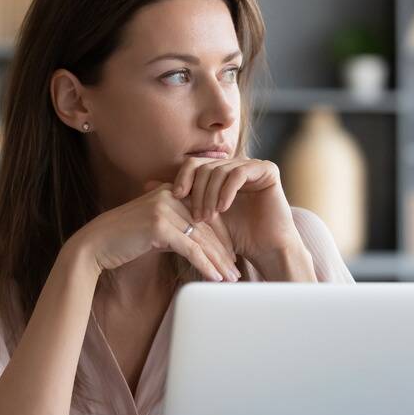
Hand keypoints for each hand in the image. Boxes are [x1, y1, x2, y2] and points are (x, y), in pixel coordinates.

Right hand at [69, 181, 240, 282]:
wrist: (95, 245)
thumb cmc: (123, 240)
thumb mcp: (154, 229)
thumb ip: (176, 229)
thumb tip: (199, 244)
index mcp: (170, 192)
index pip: (206, 214)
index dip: (221, 238)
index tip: (231, 257)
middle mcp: (169, 196)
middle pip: (207, 227)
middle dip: (224, 252)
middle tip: (236, 271)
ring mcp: (164, 209)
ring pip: (201, 239)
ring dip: (218, 262)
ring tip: (231, 279)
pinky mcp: (159, 226)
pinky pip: (191, 249)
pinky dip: (205, 265)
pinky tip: (215, 278)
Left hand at [171, 156, 303, 263]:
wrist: (266, 249)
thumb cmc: (234, 237)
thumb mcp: (200, 217)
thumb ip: (178, 199)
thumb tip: (145, 184)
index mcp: (221, 172)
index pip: (194, 165)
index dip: (183, 179)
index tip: (175, 197)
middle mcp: (236, 165)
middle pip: (205, 166)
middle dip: (197, 192)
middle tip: (196, 216)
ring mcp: (252, 165)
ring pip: (219, 170)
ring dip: (210, 195)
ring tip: (208, 217)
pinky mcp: (267, 170)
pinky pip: (239, 173)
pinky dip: (227, 191)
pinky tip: (223, 209)